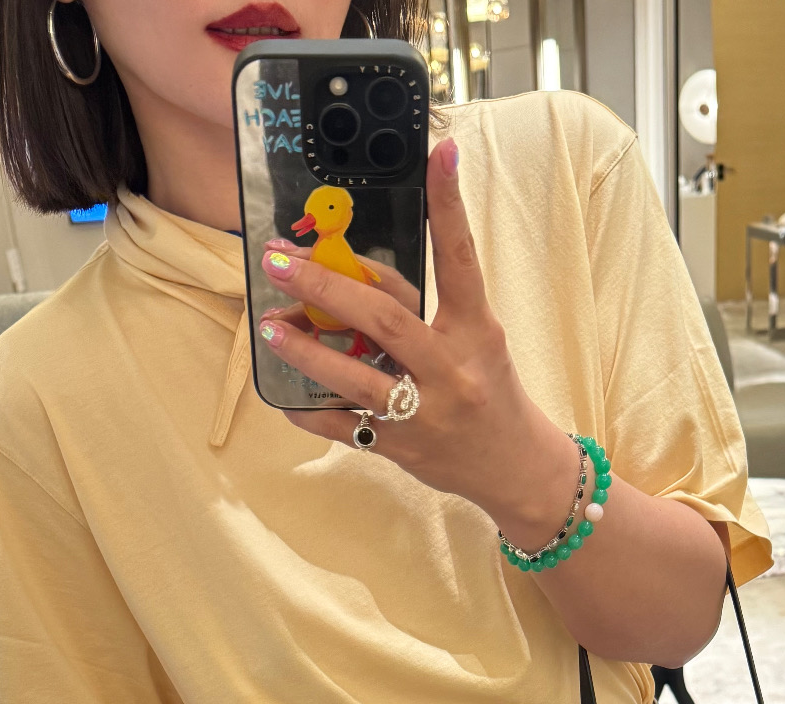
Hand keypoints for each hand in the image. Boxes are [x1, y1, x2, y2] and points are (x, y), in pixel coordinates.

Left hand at [257, 136, 580, 552]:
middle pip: (385, 318)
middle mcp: (450, 369)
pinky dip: (309, 412)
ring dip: (306, 350)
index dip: (450, 206)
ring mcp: (424, 413)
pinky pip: (344, 429)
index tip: (440, 154)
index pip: (461, 260)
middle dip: (327, 286)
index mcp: (476, 331)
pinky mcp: (400, 449)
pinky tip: (283, 395)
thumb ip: (430, 308)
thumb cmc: (490, 393)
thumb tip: (361, 272)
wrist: (513, 469)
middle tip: (280, 261)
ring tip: (270, 326)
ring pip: (355, 376)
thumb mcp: (477, 340)